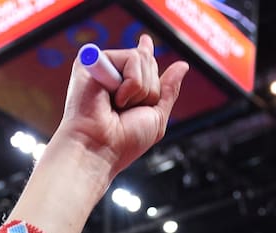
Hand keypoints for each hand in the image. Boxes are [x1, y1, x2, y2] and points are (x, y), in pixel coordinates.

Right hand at [55, 34, 188, 180]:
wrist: (99, 148)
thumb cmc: (123, 142)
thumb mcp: (156, 117)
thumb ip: (168, 91)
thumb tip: (182, 65)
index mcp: (124, 86)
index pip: (141, 62)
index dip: (146, 51)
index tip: (145, 41)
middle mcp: (112, 74)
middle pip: (149, 62)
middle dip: (149, 91)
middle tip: (127, 111)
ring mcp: (103, 67)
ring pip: (142, 59)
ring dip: (140, 91)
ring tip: (118, 107)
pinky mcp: (93, 61)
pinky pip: (131, 59)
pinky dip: (131, 85)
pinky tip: (113, 100)